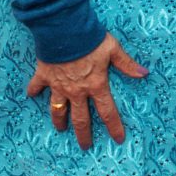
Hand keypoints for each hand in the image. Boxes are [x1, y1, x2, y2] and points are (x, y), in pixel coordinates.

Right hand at [27, 33, 147, 150]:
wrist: (64, 30)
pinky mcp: (44, 76)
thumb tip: (144, 73)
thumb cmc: (90, 39)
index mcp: (96, 85)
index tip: (118, 140)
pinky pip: (36, 87)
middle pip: (80, 119)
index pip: (108, 112)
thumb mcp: (113, 50)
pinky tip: (31, 96)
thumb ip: (127, 64)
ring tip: (60, 129)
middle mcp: (77, 90)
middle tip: (85, 146)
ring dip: (59, 120)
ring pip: (58, 109)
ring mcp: (58, 86)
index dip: (114, 127)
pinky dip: (34, 91)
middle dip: (83, 134)